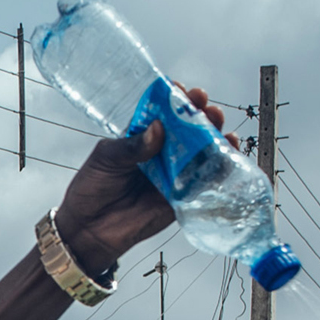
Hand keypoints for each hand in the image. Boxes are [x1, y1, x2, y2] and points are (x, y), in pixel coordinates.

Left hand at [53, 87, 222, 273]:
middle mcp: (162, 152)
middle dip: (200, 114)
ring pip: (202, 150)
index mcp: (141, 136)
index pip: (163, 112)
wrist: (90, 230)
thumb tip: (158, 128)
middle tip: (204, 106)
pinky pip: (205, 180)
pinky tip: (228, 154)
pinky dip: (220, 167)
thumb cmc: (92, 189)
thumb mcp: (107, 159)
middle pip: (188, 128)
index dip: (174, 99)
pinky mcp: (182, 196)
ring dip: (215, 135)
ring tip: (218, 125)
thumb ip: (132, 146)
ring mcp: (174, 173)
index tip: (180, 90)